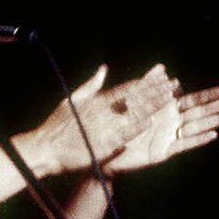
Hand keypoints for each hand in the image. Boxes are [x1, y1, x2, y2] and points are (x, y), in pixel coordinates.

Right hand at [24, 64, 177, 175]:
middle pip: (134, 99)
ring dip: (151, 106)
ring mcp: (103, 128)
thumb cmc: (56, 125)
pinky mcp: (101, 144)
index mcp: (97, 101)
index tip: (161, 77)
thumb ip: (91, 84)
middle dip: (155, 92)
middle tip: (173, 85)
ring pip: (132, 114)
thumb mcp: (72, 99)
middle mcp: (102, 112)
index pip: (127, 89)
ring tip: (168, 100)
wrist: (45, 149)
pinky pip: (122, 135)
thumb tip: (103, 69)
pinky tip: (149, 123)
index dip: (146, 83)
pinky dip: (135, 129)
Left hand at [102, 82, 218, 174]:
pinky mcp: (162, 152)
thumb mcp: (131, 100)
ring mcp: (168, 137)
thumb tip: (162, 67)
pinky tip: (213, 134)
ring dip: (216, 121)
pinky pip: (183, 144)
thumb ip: (147, 85)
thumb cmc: (116, 125)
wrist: (102, 148)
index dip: (211, 95)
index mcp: (166, 109)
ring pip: (198, 127)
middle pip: (202, 113)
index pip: (194, 100)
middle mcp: (171, 122)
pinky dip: (198, 139)